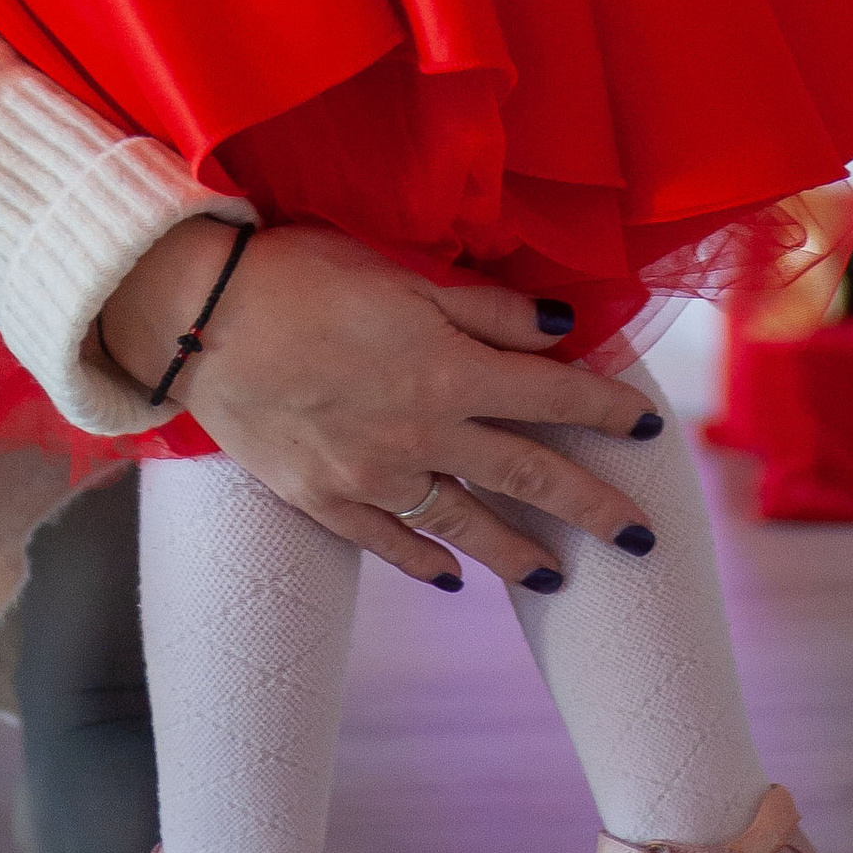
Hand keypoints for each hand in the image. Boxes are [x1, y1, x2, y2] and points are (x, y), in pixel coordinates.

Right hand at [100, 219, 658, 587]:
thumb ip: (485, 307)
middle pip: (527, 475)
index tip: (651, 430)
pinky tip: (451, 579)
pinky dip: (426, 563)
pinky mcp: (325, 500)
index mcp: (449, 371)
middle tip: (641, 540)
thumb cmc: (302, 275)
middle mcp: (424, 435)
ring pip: (465, 525)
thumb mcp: (401, 273)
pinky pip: (391, 544)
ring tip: (557, 577)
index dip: (607, 411)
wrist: (201, 322)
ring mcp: (374, 477)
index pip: (552, 396)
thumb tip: (563, 325)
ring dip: (516, 553)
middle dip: (592, 508)